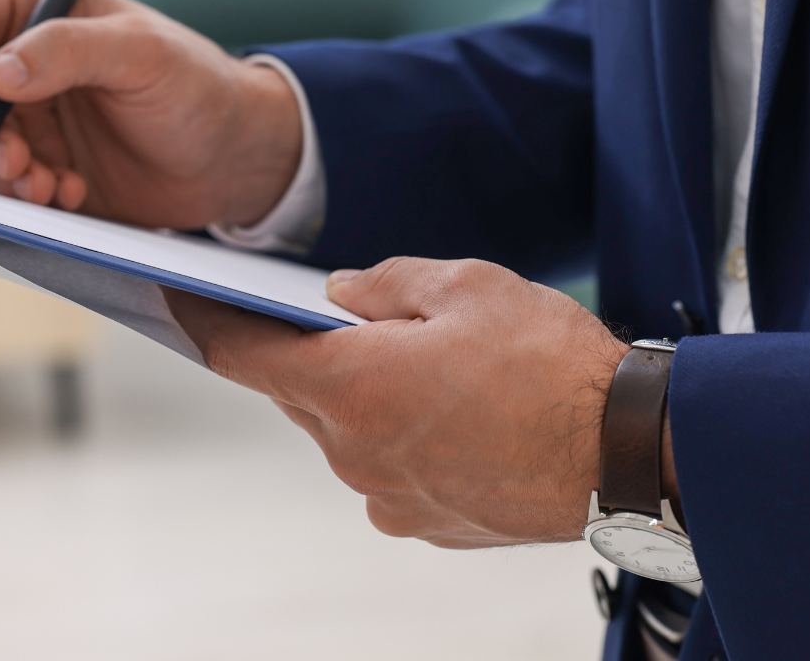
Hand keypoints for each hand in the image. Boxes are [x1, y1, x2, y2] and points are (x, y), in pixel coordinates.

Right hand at [0, 0, 300, 228]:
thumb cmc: (197, 85)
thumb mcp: (140, 54)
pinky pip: (6, 185)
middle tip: (17, 161)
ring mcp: (29, 118)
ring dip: (2, 171)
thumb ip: (67, 52)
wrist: (233, 158)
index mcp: (36, 11)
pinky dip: (29, 195)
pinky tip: (72, 194)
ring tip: (48, 187)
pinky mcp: (42, 167)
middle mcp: (21, 62)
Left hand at [166, 257, 639, 547]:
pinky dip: (404, 438)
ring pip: (348, 433)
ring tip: (430, 366)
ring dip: (367, 398)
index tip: (176, 297)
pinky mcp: (426, 524)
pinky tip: (457, 414)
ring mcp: (388, 497)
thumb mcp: (466, 285)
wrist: (633, 454)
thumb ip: (383, 286)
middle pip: (299, 394)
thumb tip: (335, 297)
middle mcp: (353, 453)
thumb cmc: (553, 362)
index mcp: (350, 387)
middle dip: (312, 354)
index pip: (240, 354)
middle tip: (343, 318)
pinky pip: (390, 470)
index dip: (202, 320)